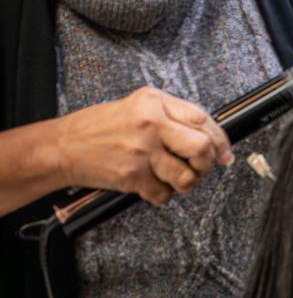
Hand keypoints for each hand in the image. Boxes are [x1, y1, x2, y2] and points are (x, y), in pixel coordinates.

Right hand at [56, 87, 233, 204]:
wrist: (62, 146)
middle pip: (201, 148)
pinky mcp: (132, 176)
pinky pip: (163, 193)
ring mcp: (142, 151)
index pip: (203, 119)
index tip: (224, 152)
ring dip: (187, 183)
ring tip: (177, 178)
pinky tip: (155, 185)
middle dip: (208, 163)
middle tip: (201, 167)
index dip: (220, 139)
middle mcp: (151, 124)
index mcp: (155, 102)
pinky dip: (163, 195)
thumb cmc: (100, 127)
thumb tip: (210, 137)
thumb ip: (174, 116)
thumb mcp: (139, 106)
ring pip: (186, 176)